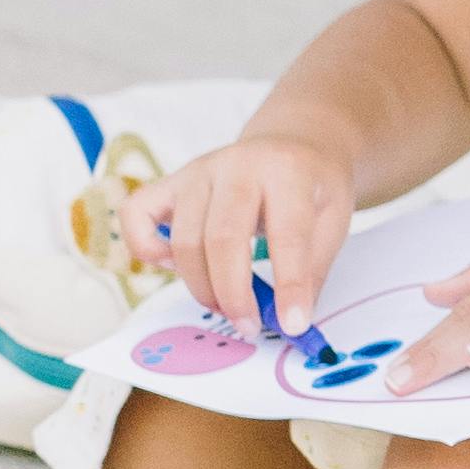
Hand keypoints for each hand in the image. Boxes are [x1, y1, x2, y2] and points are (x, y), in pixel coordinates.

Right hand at [130, 125, 360, 332]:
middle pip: (222, 239)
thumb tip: (290, 322)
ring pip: (184, 239)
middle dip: (234, 295)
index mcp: (287, 171)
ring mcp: (198, 171)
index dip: (290, 285)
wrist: (290, 143)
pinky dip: (147, 248)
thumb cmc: (310, 186)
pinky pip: (136, 215)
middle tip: (250, 325)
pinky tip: (178, 266)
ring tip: (226, 306)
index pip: (287, 234)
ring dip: (201, 287)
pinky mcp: (171, 182)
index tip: (293, 324)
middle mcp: (237, 165)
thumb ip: (312, 271)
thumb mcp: (334, 221)